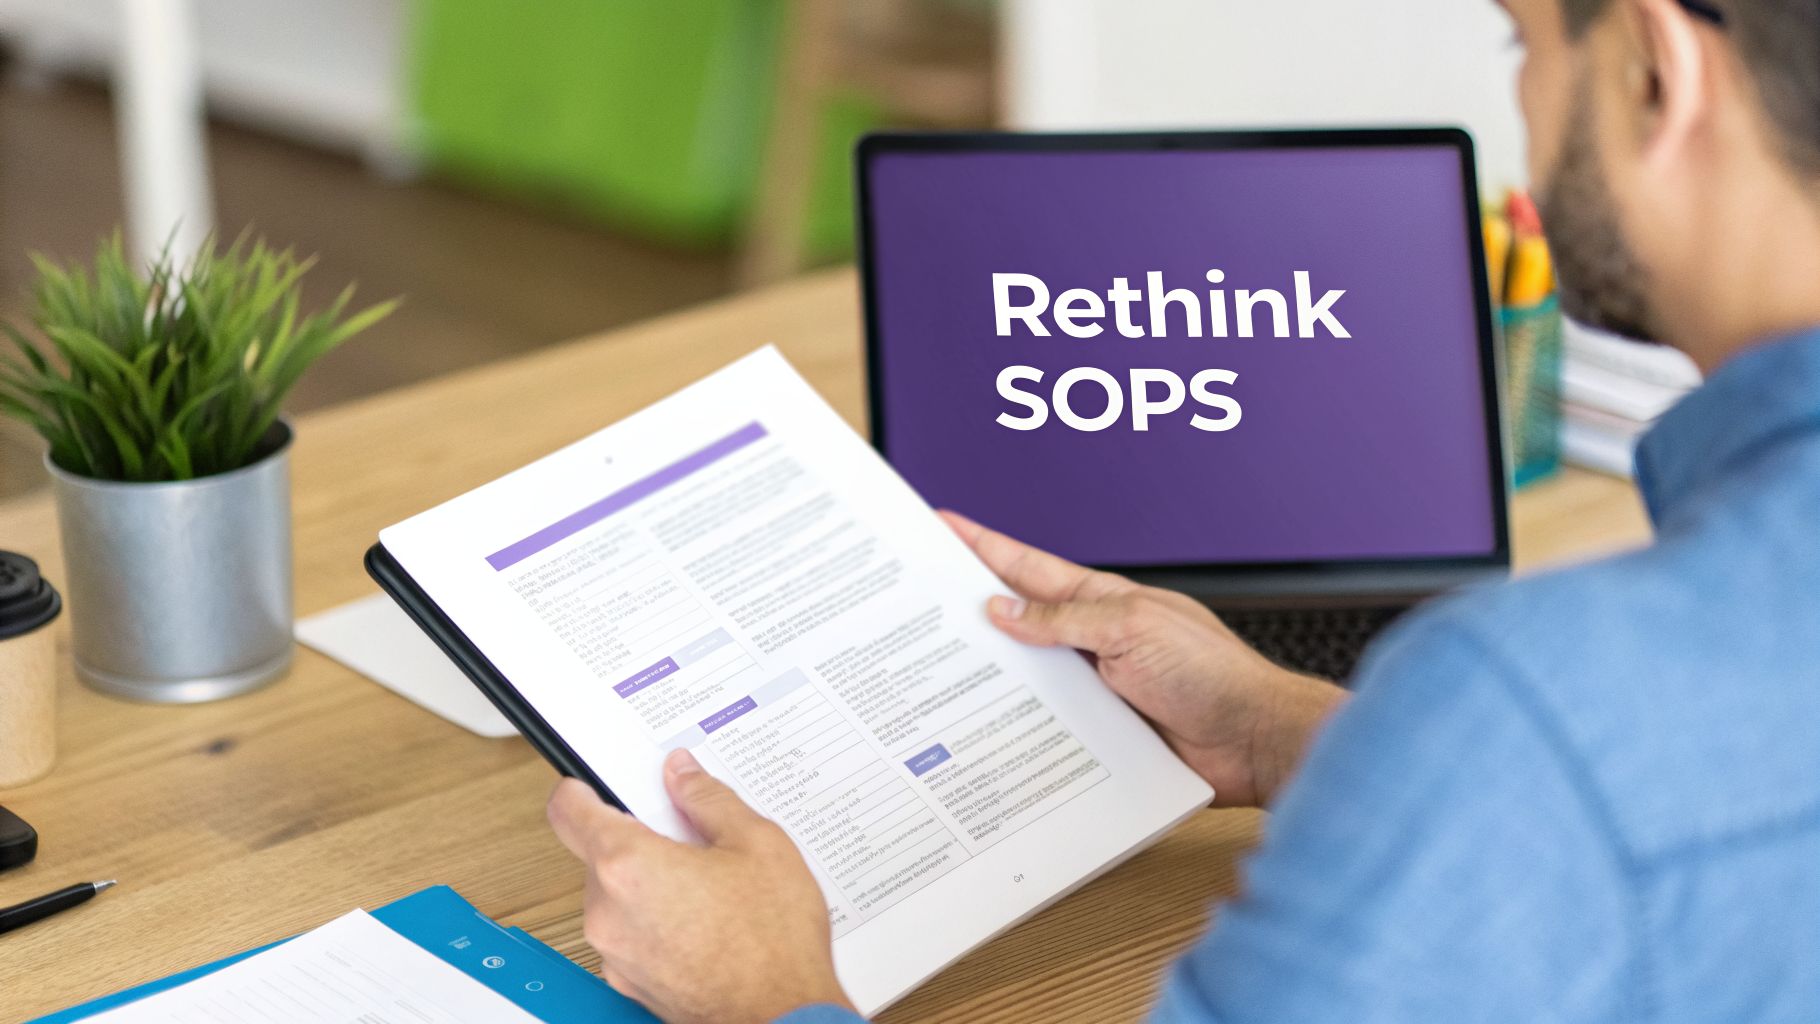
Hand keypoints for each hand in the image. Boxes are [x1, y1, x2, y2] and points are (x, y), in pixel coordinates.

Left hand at [547, 749, 854, 1023]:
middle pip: (599, 855)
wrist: (783, 1017)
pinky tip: (707, 922)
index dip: (581, 788)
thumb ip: (709, 799)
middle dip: (640, 841)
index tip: (597, 784)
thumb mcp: (756, 843)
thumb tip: (683, 775)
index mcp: (628, 865)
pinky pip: (631, 935)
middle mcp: (607, 912)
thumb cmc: (772, 944)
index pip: (568, 810)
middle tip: (690, 838)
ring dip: (651, 885)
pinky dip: (657, 922)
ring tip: (711, 887)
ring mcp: (615, 954)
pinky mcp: (630, 983)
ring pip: (616, 898)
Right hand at [942, 511, 1345, 806]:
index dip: (985, 546)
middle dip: (969, 607)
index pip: (1029, 567)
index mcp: (1101, 600)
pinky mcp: (1099, 732)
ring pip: (1025, 676)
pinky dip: (1018, 725)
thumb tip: (1002, 610)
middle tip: (918, 595)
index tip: (944, 525)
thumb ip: (1064, 620)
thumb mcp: (1131, 628)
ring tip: (936, 665)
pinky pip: (1046, 725)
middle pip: (1018, 621)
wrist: (1253, 739)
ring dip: (990, 673)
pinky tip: (987, 728)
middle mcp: (1093, 641)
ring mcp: (1094, 687)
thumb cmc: (1212, 674)